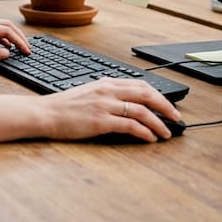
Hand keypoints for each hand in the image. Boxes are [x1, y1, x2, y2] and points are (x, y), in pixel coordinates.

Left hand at [0, 19, 29, 62]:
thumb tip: (7, 53)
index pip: (6, 31)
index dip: (19, 41)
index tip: (26, 51)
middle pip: (6, 25)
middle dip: (19, 36)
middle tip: (27, 48)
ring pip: (0, 27)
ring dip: (11, 36)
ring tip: (19, 47)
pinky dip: (2, 37)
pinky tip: (4, 47)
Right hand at [43, 78, 180, 142]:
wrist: (45, 113)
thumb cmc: (64, 107)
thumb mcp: (88, 93)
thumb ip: (107, 94)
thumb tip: (127, 103)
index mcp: (106, 83)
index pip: (140, 84)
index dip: (158, 95)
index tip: (168, 105)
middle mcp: (108, 91)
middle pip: (146, 94)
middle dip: (165, 106)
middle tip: (176, 118)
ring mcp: (105, 105)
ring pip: (142, 111)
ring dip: (158, 123)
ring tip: (166, 133)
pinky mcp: (101, 121)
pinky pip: (130, 126)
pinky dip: (144, 132)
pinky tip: (150, 138)